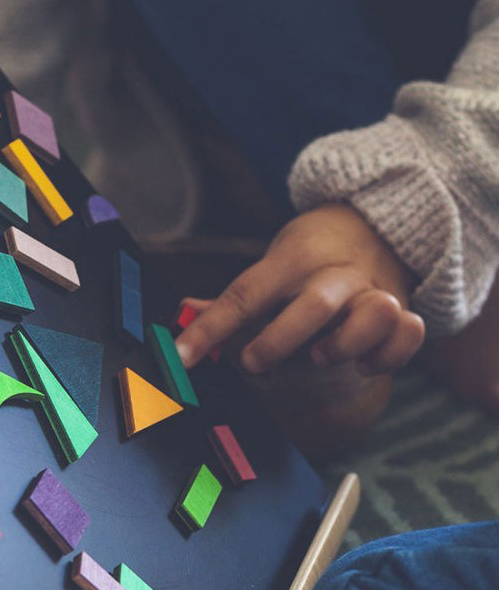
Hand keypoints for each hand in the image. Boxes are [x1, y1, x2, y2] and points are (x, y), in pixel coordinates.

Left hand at [174, 204, 425, 375]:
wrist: (375, 224)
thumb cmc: (310, 255)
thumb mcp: (271, 264)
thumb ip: (233, 298)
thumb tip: (182, 312)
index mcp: (293, 260)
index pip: (245, 295)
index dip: (209, 328)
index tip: (181, 356)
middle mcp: (335, 274)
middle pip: (315, 304)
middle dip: (282, 338)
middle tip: (252, 362)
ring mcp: (373, 290)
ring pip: (374, 313)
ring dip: (346, 343)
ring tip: (321, 357)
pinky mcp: (403, 308)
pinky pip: (408, 332)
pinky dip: (390, 354)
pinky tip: (364, 365)